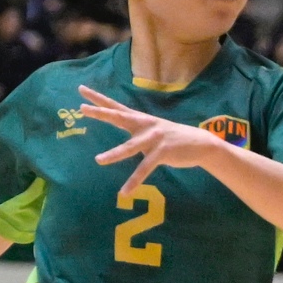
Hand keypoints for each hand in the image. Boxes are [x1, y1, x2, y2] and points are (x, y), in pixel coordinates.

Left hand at [76, 85, 225, 194]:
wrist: (201, 144)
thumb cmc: (173, 139)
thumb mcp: (153, 130)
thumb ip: (137, 133)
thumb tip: (124, 140)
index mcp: (140, 119)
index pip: (115, 107)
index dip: (98, 99)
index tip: (81, 90)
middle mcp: (145, 125)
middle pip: (118, 117)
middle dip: (100, 113)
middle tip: (81, 108)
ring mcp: (154, 138)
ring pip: (129, 147)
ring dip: (114, 154)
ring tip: (98, 160)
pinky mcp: (162, 153)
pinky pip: (144, 169)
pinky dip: (134, 182)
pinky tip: (124, 192)